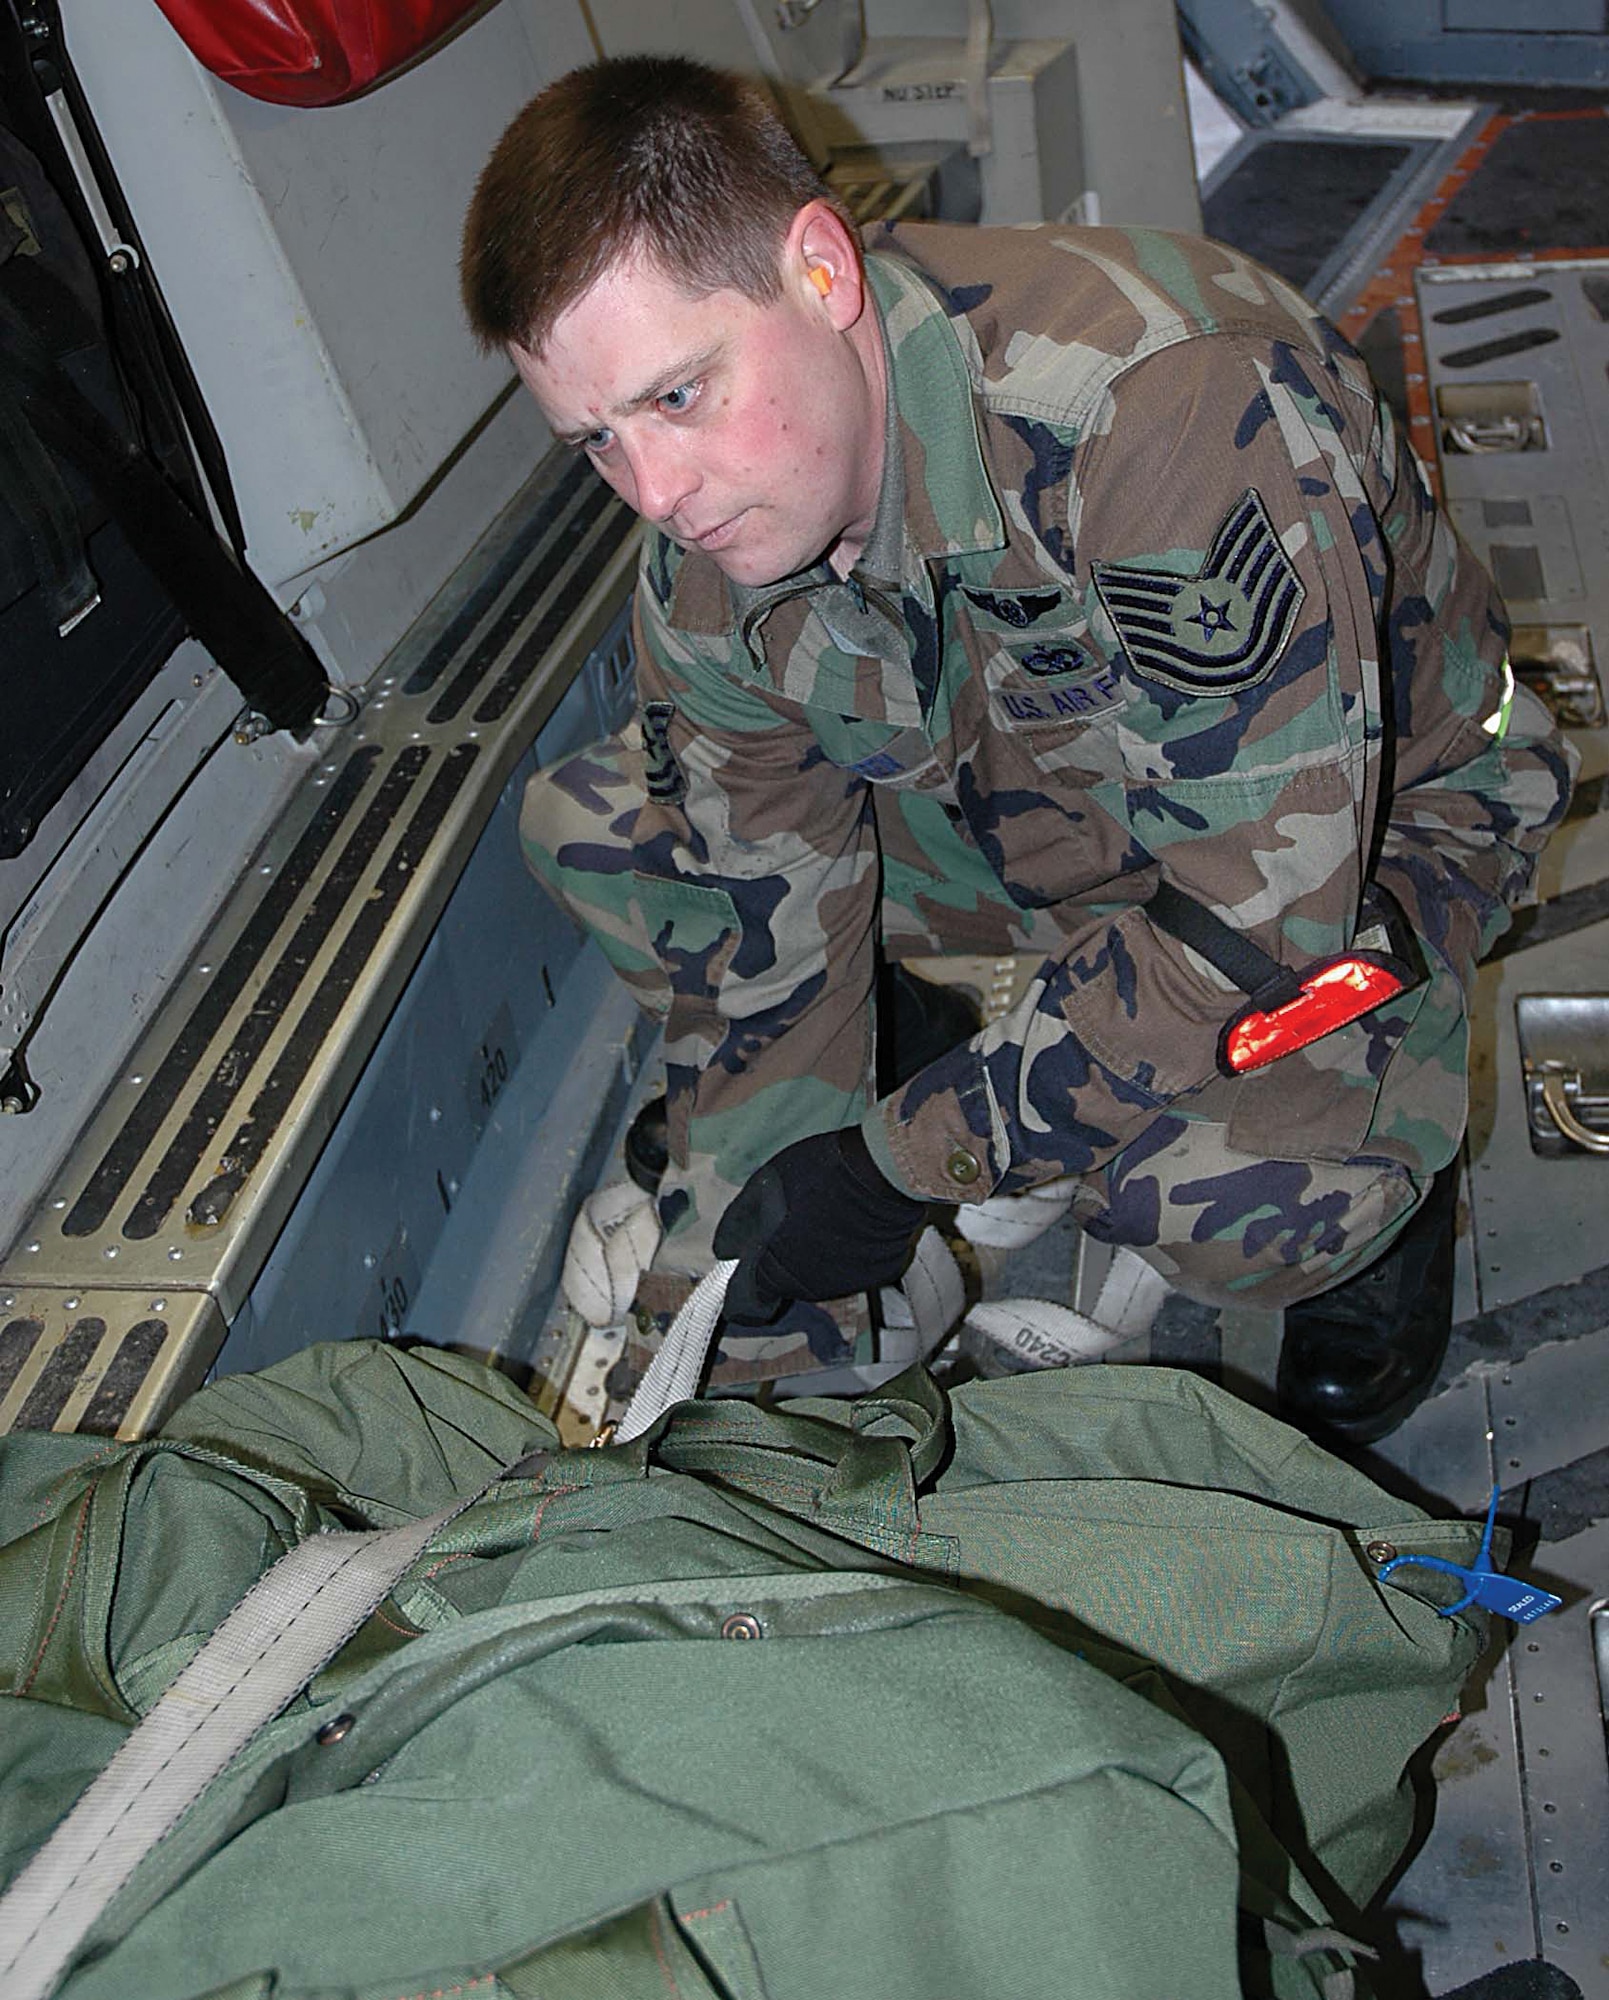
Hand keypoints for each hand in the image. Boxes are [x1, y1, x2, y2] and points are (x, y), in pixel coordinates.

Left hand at [713, 1126, 929, 1324]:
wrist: (884, 1172)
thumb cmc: (817, 1176)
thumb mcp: (762, 1188)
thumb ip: (739, 1225)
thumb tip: (725, 1251)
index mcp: (773, 1272)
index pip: (744, 1306)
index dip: (739, 1288)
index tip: (746, 1266)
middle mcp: (808, 1289)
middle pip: (783, 1286)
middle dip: (781, 1261)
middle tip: (792, 1222)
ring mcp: (845, 1285)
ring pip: (818, 1278)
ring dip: (815, 1256)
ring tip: (826, 1216)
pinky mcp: (877, 1275)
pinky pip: (852, 1269)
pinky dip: (849, 1252)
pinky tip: (854, 1222)